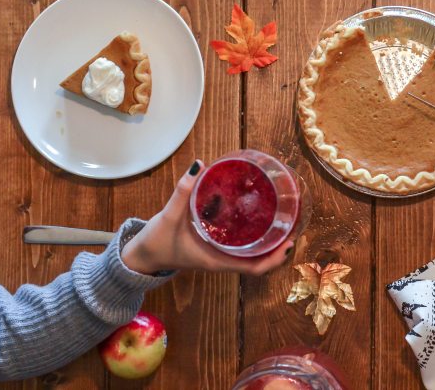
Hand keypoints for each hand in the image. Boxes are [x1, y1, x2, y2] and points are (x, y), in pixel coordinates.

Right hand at [121, 160, 291, 275]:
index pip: (255, 268)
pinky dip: (254, 236)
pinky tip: (258, 217)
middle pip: (260, 261)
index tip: (289, 243)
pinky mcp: (216, 248)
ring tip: (283, 220)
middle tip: (293, 224)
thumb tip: (199, 165)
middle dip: (279, 248)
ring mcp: (220, 255)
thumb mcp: (169, 216)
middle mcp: (223, 260)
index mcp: (217, 261)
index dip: (275, 259)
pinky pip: (241, 246)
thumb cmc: (156, 242)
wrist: (142, 256)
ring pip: (253, 254)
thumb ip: (183, 191)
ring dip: (269, 242)